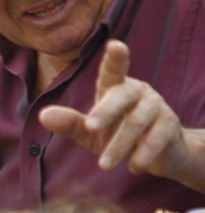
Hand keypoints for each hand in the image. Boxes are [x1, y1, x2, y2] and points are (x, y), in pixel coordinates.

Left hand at [40, 40, 203, 181]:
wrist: (158, 153)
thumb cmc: (117, 135)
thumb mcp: (91, 132)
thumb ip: (70, 123)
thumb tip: (42, 115)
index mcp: (115, 88)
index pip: (113, 71)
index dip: (115, 59)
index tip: (116, 45)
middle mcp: (137, 92)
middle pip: (121, 96)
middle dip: (105, 111)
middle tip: (90, 127)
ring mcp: (156, 106)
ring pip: (136, 122)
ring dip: (119, 145)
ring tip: (104, 165)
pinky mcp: (170, 125)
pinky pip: (157, 138)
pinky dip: (143, 154)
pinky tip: (133, 167)